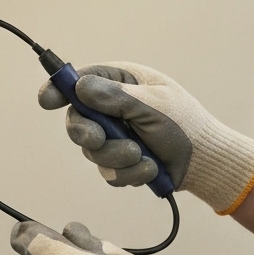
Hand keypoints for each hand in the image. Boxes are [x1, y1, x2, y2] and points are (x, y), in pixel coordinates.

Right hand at [38, 62, 253, 213]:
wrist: (206, 161)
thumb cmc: (186, 124)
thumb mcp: (153, 105)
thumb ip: (116, 97)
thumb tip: (81, 87)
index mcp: (122, 82)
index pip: (80, 81)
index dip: (59, 89)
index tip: (46, 101)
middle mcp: (114, 108)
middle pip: (78, 120)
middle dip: (87, 132)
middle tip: (98, 138)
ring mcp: (116, 136)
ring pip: (93, 151)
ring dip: (117, 156)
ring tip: (143, 155)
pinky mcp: (121, 162)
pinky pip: (109, 173)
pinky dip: (129, 173)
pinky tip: (150, 167)